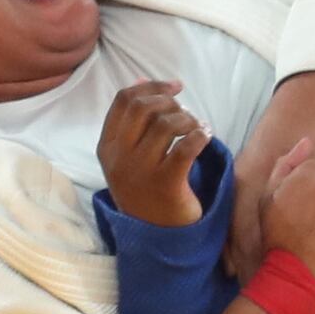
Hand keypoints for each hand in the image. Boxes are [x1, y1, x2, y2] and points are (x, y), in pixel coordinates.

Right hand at [95, 80, 205, 228]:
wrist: (158, 235)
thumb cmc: (147, 189)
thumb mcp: (130, 155)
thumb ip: (133, 120)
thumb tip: (141, 78)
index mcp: (107, 146)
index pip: (123, 101)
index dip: (151, 87)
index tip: (175, 87)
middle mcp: (120, 157)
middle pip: (143, 107)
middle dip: (170, 102)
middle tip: (186, 111)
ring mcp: (141, 171)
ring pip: (166, 124)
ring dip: (189, 119)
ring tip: (198, 127)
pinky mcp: (166, 183)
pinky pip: (186, 146)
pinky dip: (201, 135)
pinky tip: (207, 135)